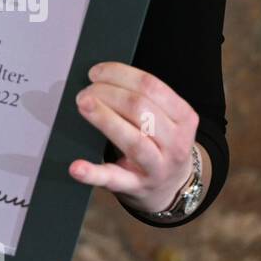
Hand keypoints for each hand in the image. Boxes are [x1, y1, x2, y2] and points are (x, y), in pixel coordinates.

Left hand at [67, 62, 200, 215]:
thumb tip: (100, 76)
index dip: (119, 74)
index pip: (151, 87)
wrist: (171, 186)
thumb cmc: (159, 142)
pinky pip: (113, 179)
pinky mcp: (135, 187)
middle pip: (140, 109)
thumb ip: (142, 97)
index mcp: (184, 118)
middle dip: (108, 94)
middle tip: (85, 92)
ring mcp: (157, 168)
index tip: (95, 73)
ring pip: (132, 141)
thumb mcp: (165, 118)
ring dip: (104, 119)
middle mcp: (176, 144)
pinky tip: (76, 167)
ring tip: (83, 105)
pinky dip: (92, 173)